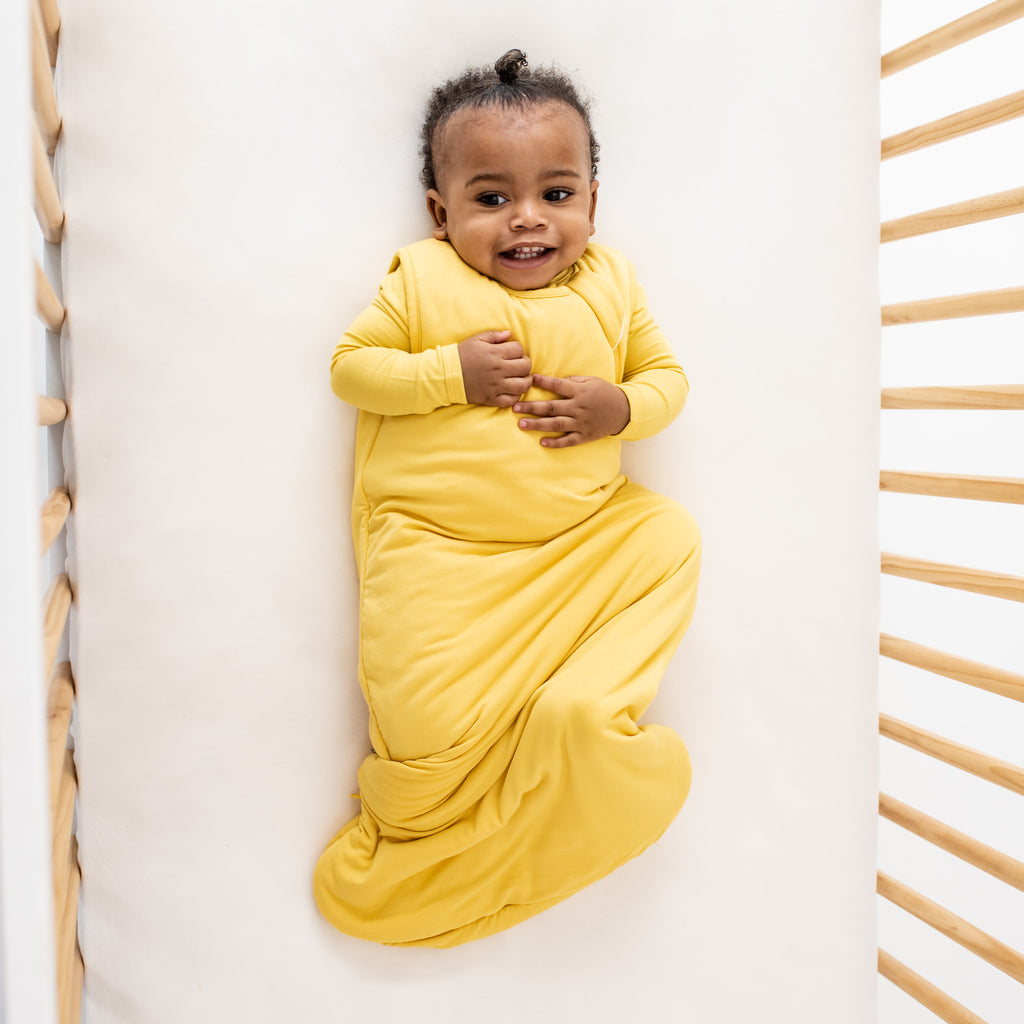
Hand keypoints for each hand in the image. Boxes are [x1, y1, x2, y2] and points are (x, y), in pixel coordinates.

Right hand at [458, 330, 532, 407]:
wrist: (446, 375)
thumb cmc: (461, 355)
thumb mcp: (476, 340)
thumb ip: (495, 335)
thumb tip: (509, 334)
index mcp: (494, 353)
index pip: (519, 349)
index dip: (518, 350)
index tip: (512, 353)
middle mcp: (497, 369)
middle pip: (525, 367)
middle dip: (525, 364)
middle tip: (519, 365)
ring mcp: (495, 386)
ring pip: (523, 385)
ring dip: (525, 381)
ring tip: (521, 378)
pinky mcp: (491, 398)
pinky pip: (511, 400)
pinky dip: (515, 396)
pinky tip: (512, 390)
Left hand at [513, 374, 630, 447]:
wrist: (624, 411)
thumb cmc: (605, 393)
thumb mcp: (592, 381)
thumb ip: (573, 380)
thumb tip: (554, 381)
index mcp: (580, 391)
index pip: (557, 386)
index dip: (543, 382)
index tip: (528, 379)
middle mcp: (578, 407)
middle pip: (551, 407)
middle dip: (531, 407)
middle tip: (515, 407)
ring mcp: (581, 423)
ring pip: (555, 424)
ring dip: (537, 425)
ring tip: (521, 424)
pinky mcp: (585, 435)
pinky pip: (568, 441)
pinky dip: (556, 443)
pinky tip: (542, 442)